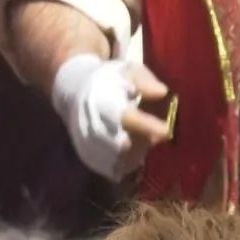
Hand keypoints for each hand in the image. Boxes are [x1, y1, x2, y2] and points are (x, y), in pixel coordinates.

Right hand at [51, 55, 170, 177]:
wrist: (74, 91)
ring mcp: (88, 144)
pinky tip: (133, 148)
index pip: (125, 118)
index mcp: (103, 102)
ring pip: (120, 159)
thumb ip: (144, 81)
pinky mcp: (88, 157)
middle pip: (123, 144)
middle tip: (157, 133)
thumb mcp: (127, 71)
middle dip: (144, 140)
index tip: (166, 129)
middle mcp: (92, 126)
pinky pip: (112, 168)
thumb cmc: (107, 80)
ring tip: (143, 137)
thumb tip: (162, 92)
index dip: (146, 126)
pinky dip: (127, 161)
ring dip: (137, 151)